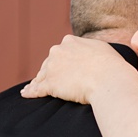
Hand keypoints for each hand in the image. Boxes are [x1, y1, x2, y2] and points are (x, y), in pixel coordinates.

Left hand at [20, 35, 136, 104]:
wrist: (109, 79)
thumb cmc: (112, 66)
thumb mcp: (102, 49)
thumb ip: (91, 49)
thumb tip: (92, 53)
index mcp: (70, 41)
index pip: (61, 52)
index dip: (60, 61)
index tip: (61, 68)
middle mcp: (58, 51)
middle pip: (49, 63)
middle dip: (48, 72)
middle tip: (49, 81)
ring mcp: (52, 67)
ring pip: (41, 76)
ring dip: (36, 82)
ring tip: (30, 89)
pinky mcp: (50, 84)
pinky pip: (36, 89)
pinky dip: (30, 92)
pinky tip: (25, 94)